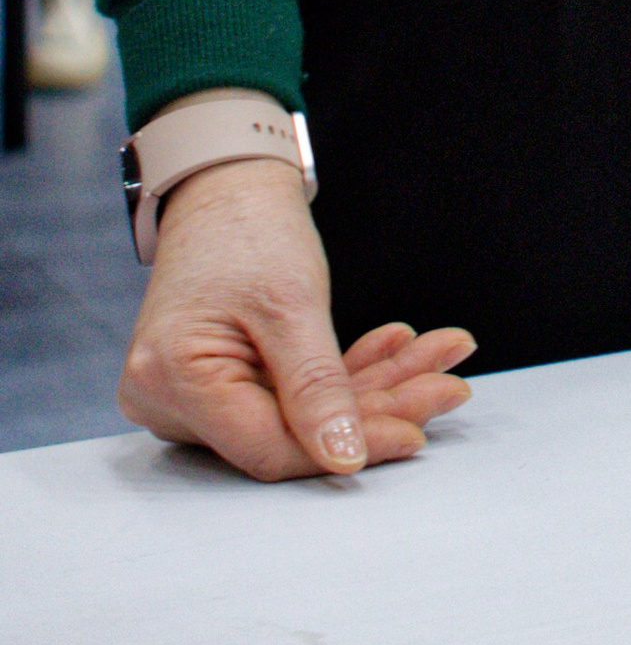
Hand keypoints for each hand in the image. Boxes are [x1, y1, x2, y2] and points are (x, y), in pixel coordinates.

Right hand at [118, 157, 474, 481]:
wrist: (226, 185)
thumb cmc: (247, 228)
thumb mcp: (292, 304)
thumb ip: (316, 387)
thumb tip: (342, 459)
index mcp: (174, 382)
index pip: (272, 449)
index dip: (349, 445)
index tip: (415, 431)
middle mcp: (170, 401)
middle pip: (291, 433)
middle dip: (378, 406)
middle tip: (447, 386)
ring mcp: (192, 395)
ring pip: (300, 414)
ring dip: (373, 387)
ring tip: (437, 356)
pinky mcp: (219, 382)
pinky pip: (289, 394)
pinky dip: (344, 374)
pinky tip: (396, 350)